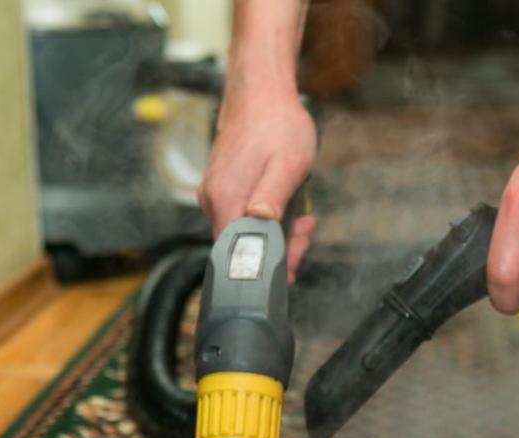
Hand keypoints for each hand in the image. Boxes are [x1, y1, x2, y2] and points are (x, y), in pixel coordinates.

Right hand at [198, 93, 317, 279]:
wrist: (260, 91)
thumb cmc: (278, 124)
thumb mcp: (288, 163)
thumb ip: (273, 197)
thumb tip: (261, 223)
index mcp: (225, 198)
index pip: (237, 254)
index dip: (266, 265)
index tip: (294, 261)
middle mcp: (212, 200)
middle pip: (241, 247)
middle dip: (279, 248)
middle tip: (306, 232)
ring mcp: (215, 194)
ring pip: (245, 232)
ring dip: (277, 232)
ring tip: (303, 218)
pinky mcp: (222, 188)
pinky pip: (243, 216)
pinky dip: (268, 218)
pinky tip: (288, 205)